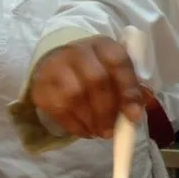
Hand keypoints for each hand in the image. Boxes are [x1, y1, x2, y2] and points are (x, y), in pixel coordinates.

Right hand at [29, 36, 145, 139]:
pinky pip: (59, 110)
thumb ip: (130, 89)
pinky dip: (76, 125)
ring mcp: (56, 67)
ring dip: (91, 120)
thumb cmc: (96, 70)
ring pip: (75, 96)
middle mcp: (78, 52)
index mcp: (103, 45)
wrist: (58, 63)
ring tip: (100, 132)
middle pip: (96, 80)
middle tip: (113, 130)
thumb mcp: (115, 72)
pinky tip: (86, 130)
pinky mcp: (41, 86)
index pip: (118, 62)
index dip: (128, 90)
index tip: (134, 115)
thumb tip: (137, 111)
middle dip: (108, 110)